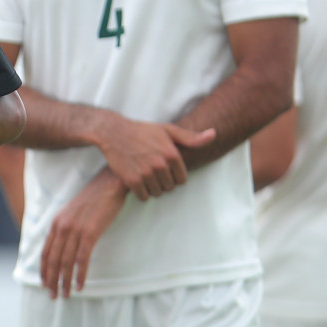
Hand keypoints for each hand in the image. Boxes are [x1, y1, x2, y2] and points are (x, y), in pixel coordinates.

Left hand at [41, 169, 127, 297]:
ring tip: (65, 295)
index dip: (44, 270)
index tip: (45, 284)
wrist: (110, 183)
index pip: (45, 252)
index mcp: (56, 223)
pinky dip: (80, 274)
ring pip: (66, 262)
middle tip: (53, 296)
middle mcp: (61, 227)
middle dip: (51, 280)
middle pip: (52, 260)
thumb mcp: (73, 213)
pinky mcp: (90, 233)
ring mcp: (75, 230)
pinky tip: (80, 285)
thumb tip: (64, 246)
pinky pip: (82, 259)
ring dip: (65, 281)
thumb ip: (66, 228)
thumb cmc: (95, 199)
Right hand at [92, 115, 214, 199]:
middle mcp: (160, 164)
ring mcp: (146, 173)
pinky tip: (136, 181)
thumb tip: (214, 134)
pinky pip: (143, 196)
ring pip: (157, 193)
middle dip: (163, 182)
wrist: (113, 132)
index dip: (173, 176)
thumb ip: (191, 137)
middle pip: (170, 188)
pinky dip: (141, 192)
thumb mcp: (168, 130)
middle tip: (152, 171)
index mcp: (172, 154)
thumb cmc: (142, 131)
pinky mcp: (132, 180)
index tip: (164, 168)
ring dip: (152, 188)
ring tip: (144, 175)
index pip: (182, 179)